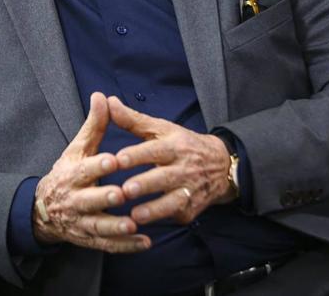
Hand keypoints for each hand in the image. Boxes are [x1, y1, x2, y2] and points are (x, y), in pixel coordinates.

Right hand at [33, 93, 150, 252]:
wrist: (45, 210)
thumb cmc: (68, 173)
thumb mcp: (78, 148)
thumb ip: (94, 125)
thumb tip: (101, 95)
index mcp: (72, 175)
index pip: (84, 169)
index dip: (97, 165)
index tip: (113, 160)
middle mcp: (74, 200)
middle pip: (88, 201)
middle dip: (104, 198)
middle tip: (121, 194)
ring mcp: (81, 222)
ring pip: (98, 226)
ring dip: (116, 227)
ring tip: (134, 225)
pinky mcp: (89, 239)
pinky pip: (108, 244)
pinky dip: (126, 246)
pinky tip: (145, 242)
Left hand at [108, 95, 235, 225]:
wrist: (220, 165)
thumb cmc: (182, 145)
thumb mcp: (161, 129)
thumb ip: (133, 120)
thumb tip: (108, 102)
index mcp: (174, 145)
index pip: (155, 150)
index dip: (137, 155)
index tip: (119, 159)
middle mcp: (184, 168)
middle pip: (164, 177)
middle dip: (145, 184)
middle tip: (125, 189)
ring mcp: (189, 190)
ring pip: (172, 201)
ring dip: (154, 209)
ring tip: (134, 216)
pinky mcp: (191, 209)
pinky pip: (177, 215)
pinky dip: (162, 221)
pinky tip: (144, 227)